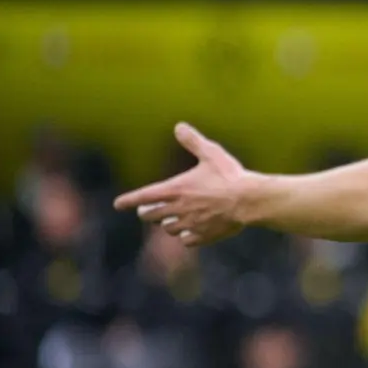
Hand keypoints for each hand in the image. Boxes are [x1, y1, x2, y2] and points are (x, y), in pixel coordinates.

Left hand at [113, 123, 252, 246]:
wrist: (249, 200)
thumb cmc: (230, 176)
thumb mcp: (211, 154)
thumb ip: (193, 141)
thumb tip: (179, 127)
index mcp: (175, 189)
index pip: (142, 196)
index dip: (128, 201)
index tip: (118, 204)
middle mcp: (178, 209)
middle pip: (151, 215)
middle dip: (147, 213)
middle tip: (147, 211)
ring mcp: (190, 224)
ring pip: (169, 229)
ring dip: (168, 224)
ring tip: (171, 221)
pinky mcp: (204, 235)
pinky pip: (187, 241)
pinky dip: (186, 237)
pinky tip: (191, 233)